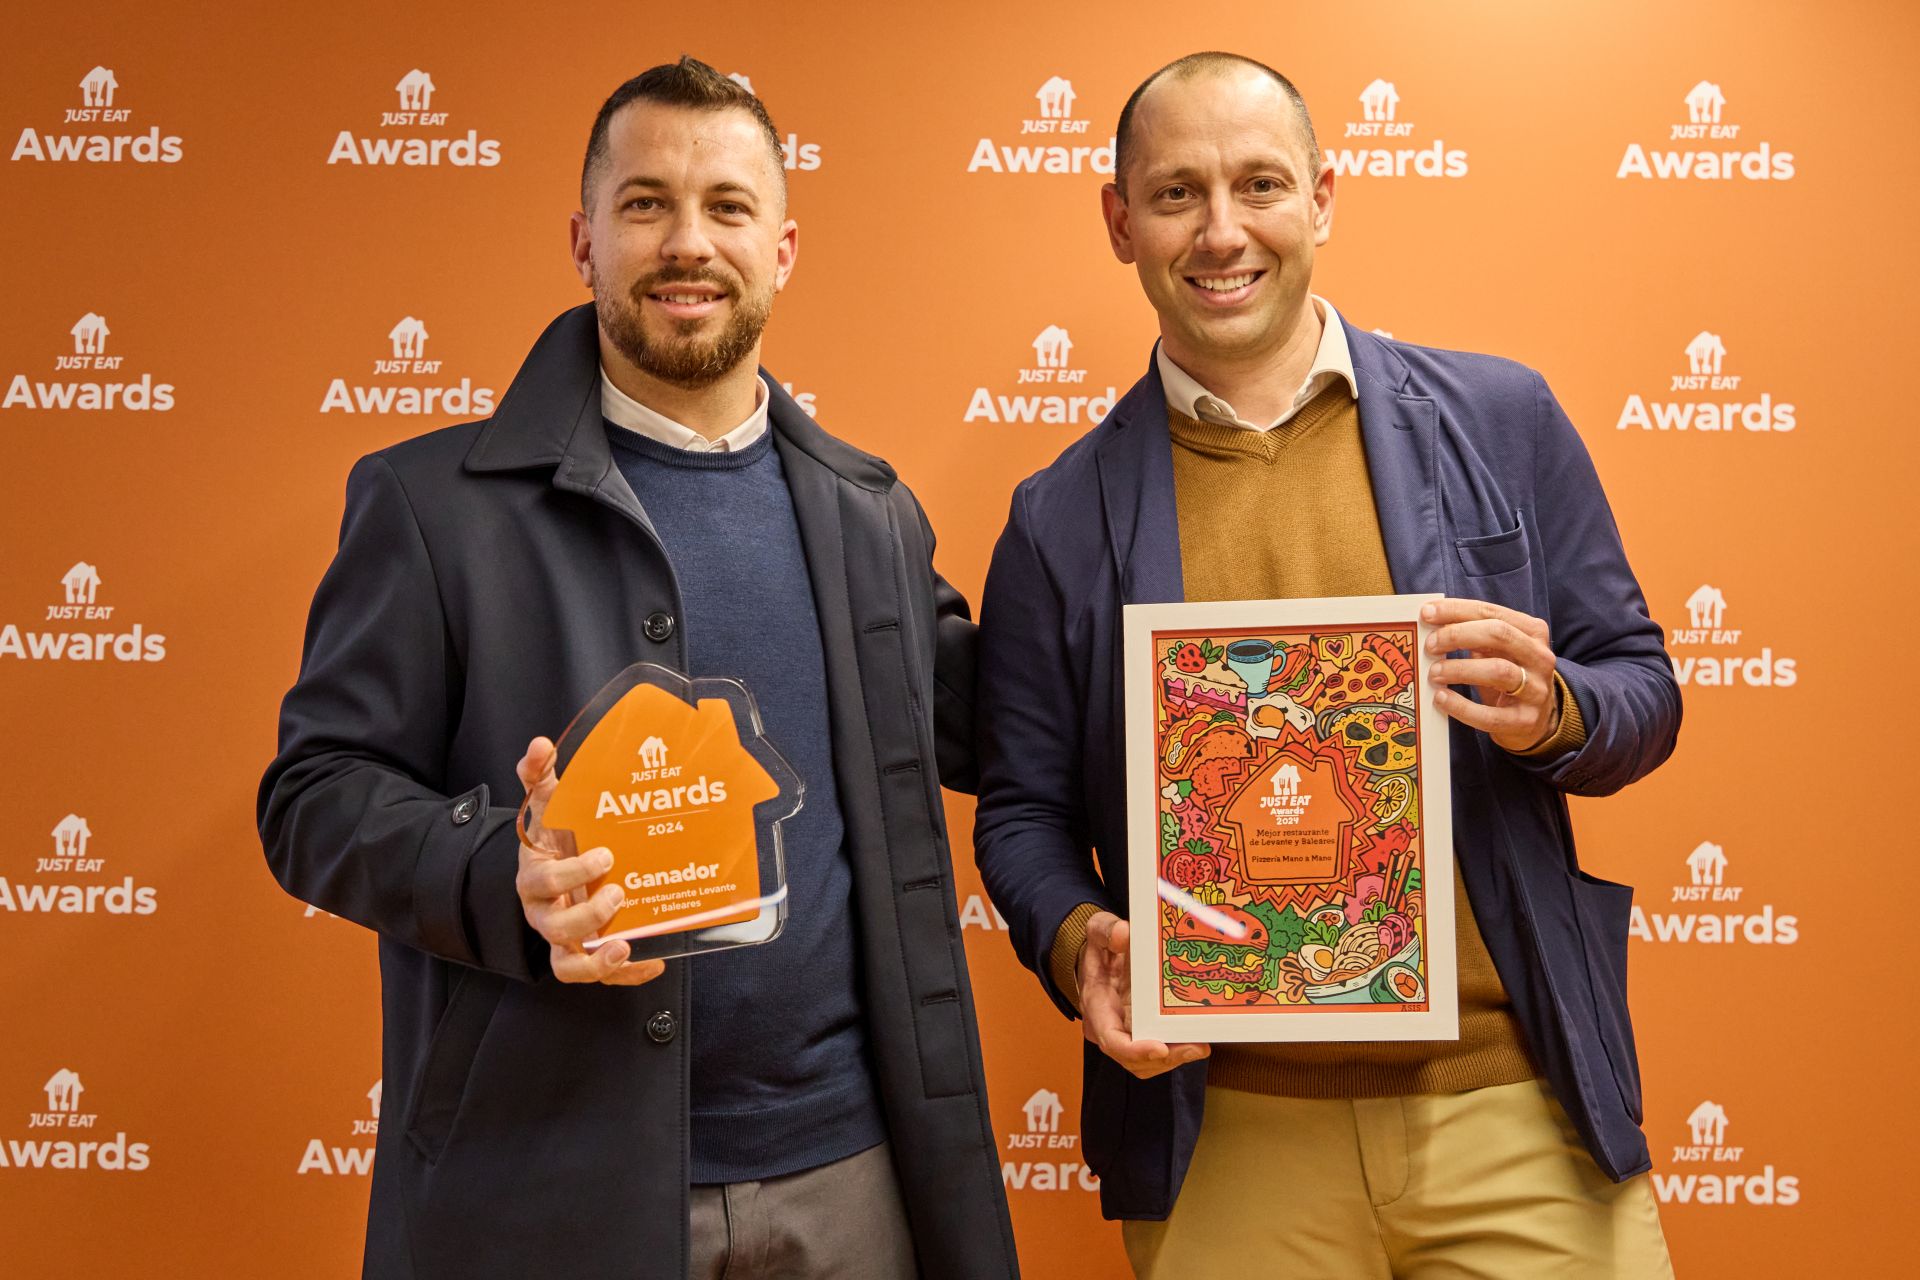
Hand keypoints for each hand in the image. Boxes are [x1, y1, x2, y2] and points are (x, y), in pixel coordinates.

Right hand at [514, 736, 665, 985]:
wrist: (554, 864)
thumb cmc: (555, 837)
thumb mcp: (547, 804)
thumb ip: (539, 774)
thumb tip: (540, 744)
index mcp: (535, 876)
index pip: (541, 881)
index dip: (569, 874)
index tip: (604, 855)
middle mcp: (545, 912)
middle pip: (555, 927)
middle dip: (587, 914)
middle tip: (619, 891)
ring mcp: (563, 938)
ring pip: (568, 965)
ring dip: (597, 960)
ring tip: (625, 945)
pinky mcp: (585, 955)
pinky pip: (600, 975)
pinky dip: (627, 973)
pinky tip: (655, 960)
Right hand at [1078, 912, 1209, 1079]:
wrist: (1101, 955)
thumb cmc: (1100, 946)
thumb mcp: (1098, 929)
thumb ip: (1107, 930)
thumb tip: (1123, 934)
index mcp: (1097, 1007)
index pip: (1111, 1040)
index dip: (1134, 1050)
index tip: (1159, 1048)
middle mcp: (1110, 1028)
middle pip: (1135, 1060)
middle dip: (1166, 1059)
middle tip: (1196, 1047)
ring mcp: (1128, 1033)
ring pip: (1149, 1062)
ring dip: (1176, 1059)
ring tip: (1201, 1047)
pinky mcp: (1144, 1031)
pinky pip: (1159, 1051)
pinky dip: (1177, 1050)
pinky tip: (1198, 1040)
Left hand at [1422, 598, 1558, 751]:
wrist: (1536, 719)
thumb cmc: (1507, 676)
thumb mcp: (1498, 650)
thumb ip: (1473, 635)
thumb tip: (1431, 621)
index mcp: (1533, 632)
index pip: (1492, 612)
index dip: (1457, 610)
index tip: (1427, 613)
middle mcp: (1540, 657)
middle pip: (1499, 634)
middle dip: (1458, 635)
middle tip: (1430, 645)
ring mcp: (1536, 690)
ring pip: (1498, 671)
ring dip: (1459, 669)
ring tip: (1433, 673)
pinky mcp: (1526, 720)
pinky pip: (1490, 715)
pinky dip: (1461, 706)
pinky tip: (1441, 698)